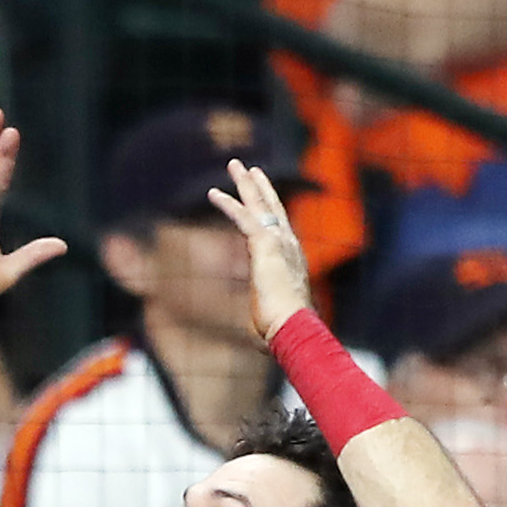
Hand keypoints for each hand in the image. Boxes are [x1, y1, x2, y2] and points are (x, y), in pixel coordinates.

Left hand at [206, 158, 313, 342]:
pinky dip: (227, 204)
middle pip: (274, 208)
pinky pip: (243, 217)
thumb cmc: (284, 332)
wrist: (293, 327)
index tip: (264, 199)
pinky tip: (212, 193)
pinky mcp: (264, 244)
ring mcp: (279, 242)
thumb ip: (265, 323)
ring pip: (260, 204)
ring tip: (235, 165)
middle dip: (261, 187)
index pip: (279, 230)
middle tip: (250, 169)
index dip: (271, 212)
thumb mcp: (271, 323)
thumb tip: (263, 341)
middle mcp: (289, 246)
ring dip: (245, 184)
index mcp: (292, 262)